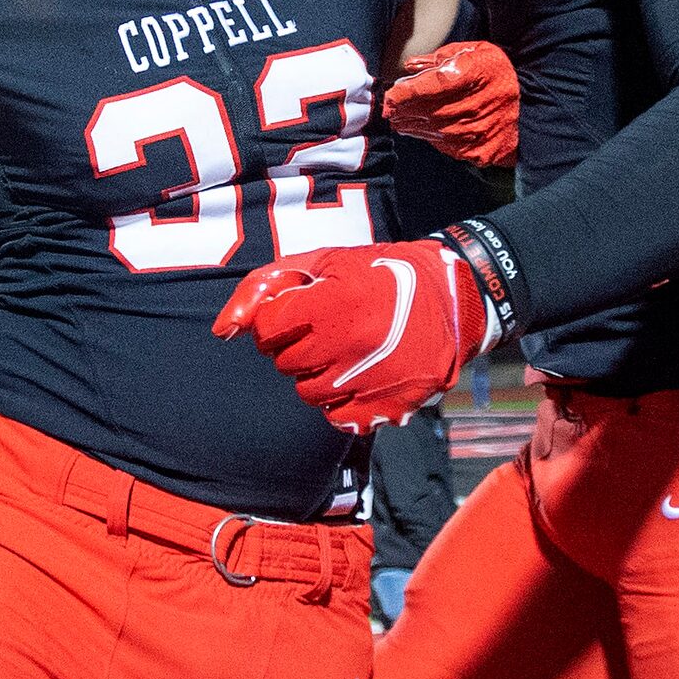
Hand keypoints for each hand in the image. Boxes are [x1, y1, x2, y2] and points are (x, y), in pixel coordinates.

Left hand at [214, 241, 485, 431]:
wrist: (454, 299)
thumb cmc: (378, 273)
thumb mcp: (322, 261)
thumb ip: (265, 288)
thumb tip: (223, 331)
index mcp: (335, 303)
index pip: (268, 331)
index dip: (277, 321)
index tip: (299, 313)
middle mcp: (353, 344)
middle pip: (285, 364)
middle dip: (296, 348)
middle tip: (326, 330)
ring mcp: (373, 380)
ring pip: (309, 393)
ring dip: (317, 375)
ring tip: (344, 351)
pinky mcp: (390, 406)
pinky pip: (339, 416)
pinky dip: (342, 400)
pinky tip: (360, 375)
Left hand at [382, 43, 519, 167]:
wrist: (531, 103)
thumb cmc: (496, 73)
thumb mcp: (472, 53)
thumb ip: (439, 58)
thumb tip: (410, 66)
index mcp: (474, 74)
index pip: (430, 86)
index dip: (405, 93)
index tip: (390, 95)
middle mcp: (475, 105)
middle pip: (428, 111)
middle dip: (404, 111)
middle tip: (389, 111)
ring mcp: (478, 131)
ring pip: (435, 131)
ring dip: (414, 127)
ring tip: (401, 122)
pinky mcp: (481, 151)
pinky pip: (448, 146)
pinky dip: (434, 139)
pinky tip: (427, 132)